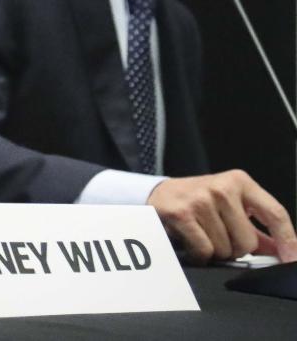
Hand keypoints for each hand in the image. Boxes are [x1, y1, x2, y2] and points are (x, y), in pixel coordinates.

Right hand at [148, 169, 296, 264]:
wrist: (158, 194)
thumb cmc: (198, 200)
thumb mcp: (230, 206)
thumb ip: (256, 228)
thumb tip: (282, 251)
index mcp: (240, 182)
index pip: (275, 213)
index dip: (288, 241)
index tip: (292, 260)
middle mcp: (222, 187)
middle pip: (249, 241)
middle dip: (235, 249)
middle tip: (220, 237)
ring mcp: (201, 200)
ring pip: (225, 249)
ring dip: (215, 252)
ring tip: (202, 235)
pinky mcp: (182, 214)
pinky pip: (205, 251)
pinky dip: (199, 255)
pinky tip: (191, 241)